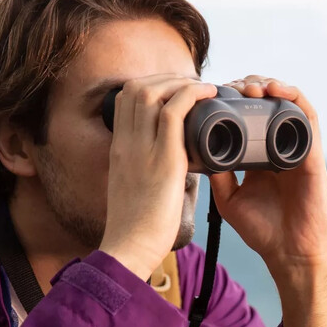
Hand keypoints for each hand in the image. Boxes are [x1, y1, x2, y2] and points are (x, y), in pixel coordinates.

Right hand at [100, 75, 217, 279]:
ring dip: (180, 82)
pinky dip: (191, 95)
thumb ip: (148, 172)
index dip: (150, 86)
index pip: (125, 100)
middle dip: (166, 78)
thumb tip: (176, 166)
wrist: (131, 247)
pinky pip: (174, 111)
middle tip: (191, 85)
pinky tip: (208, 94)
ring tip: (202, 88)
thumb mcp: (135, 191)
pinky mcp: (164, 159)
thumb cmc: (136, 228)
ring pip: (153, 92)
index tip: (172, 91)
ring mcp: (142, 149)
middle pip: (138, 88)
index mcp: (119, 150)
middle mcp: (126, 143)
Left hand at [211, 76, 326, 326]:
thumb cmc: (263, 231)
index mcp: (260, 156)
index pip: (248, 117)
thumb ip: (217, 175)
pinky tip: (277, 90)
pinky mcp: (313, 154)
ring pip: (287, 104)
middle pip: (267, 104)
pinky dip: (294, 98)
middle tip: (231, 86)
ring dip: (270, 87)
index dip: (234, 100)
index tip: (214, 94)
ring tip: (250, 85)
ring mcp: (297, 149)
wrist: (290, 254)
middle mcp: (279, 148)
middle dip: (249, 87)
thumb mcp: (229, 200)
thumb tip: (196, 150)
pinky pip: (308, 118)